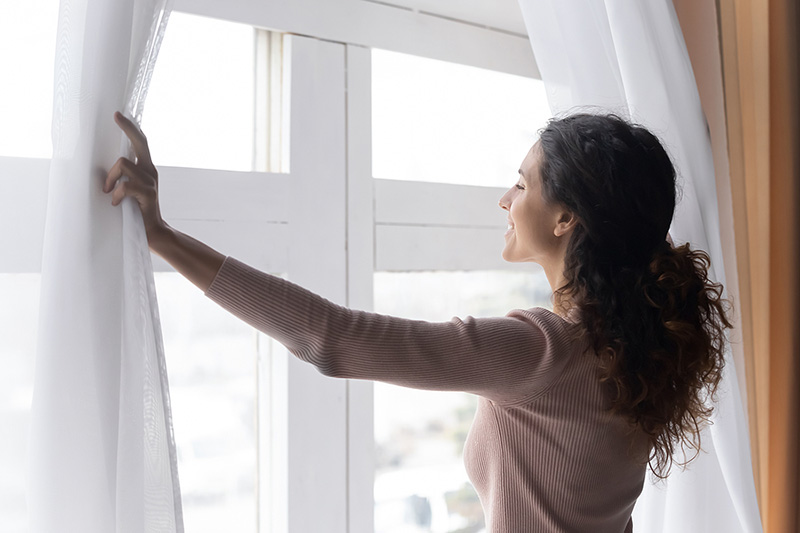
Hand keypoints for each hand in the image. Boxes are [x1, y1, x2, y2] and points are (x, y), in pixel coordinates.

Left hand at [103, 111, 167, 243]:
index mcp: (146, 168)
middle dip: (127, 128)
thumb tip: (102, 165)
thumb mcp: (130, 190)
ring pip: (123, 164)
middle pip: (139, 142)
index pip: (140, 142)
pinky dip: (116, 193)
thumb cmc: (136, 212)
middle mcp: (150, 171)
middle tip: (115, 117)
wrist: (153, 233)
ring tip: (109, 191)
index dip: (130, 127)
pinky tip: (115, 202)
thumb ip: (124, 176)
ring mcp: (150, 182)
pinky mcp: (148, 194)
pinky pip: (126, 185)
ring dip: (111, 177)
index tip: (117, 114)